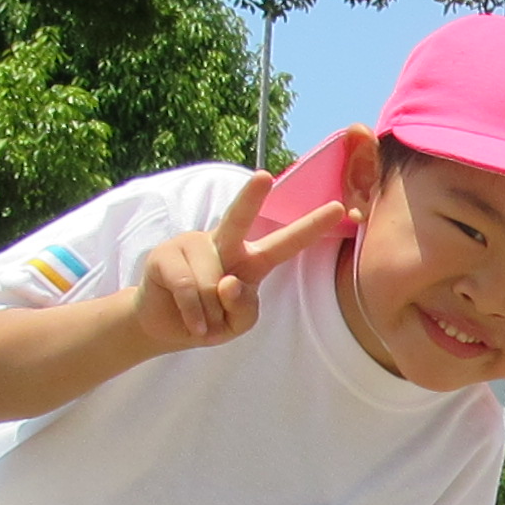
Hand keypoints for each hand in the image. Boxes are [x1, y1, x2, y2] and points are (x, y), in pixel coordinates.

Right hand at [133, 171, 350, 351]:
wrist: (164, 327)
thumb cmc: (208, 319)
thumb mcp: (237, 324)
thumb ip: (245, 309)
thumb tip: (228, 281)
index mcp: (251, 259)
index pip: (285, 243)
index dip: (311, 227)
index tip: (340, 208)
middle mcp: (224, 243)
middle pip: (239, 218)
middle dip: (251, 197)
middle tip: (263, 176)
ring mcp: (193, 244)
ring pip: (213, 283)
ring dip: (210, 313)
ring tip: (202, 317)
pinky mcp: (165, 254)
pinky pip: (190, 290)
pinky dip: (194, 315)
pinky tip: (192, 322)